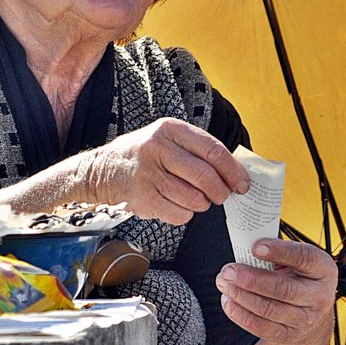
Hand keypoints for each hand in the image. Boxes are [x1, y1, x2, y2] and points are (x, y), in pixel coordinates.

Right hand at [79, 117, 249, 224]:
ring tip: (197, 200)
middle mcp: (158, 148)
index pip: (213, 150)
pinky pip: (179, 214)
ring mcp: (149, 174)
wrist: (103, 170)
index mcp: (170, 129)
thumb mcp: (167, 139)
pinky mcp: (144, 198)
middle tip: (223, 196)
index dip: (233, 170)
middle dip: (221, 192)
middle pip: (205, 176)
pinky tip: (179, 206)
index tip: (242, 183)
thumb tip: (234, 171)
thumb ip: (197, 150)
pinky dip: (186, 215)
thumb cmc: (144, 155)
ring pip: (194, 199)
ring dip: (202, 204)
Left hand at [214, 239, 335, 344]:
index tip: (255, 247)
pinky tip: (228, 300)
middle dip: (251, 279)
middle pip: (283, 289)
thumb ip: (276, 252)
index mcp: (323, 269)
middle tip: (229, 270)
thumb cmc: (298, 277)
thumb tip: (245, 244)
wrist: (309, 313)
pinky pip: (261, 327)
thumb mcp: (296, 260)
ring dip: (241, 295)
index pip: (304, 258)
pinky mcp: (288, 335)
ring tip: (224, 282)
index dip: (280, 251)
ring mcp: (305, 319)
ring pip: (269, 309)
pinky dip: (240, 314)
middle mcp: (319, 296)